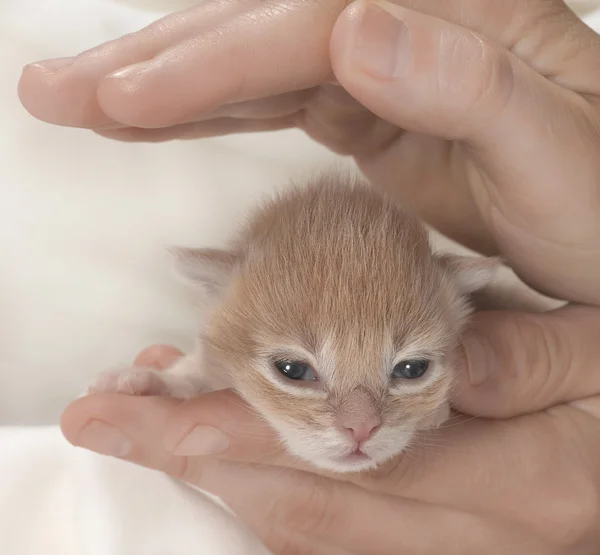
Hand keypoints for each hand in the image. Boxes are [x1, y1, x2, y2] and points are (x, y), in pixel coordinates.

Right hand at [18, 0, 599, 304]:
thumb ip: (466, 87)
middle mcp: (406, 35)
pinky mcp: (366, 117)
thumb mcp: (552, 154)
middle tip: (61, 91)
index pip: (308, 26)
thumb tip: (355, 30)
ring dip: (166, 83)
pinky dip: (209, 111)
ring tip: (85, 103)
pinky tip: (157, 119)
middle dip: (158, 61)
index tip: (128, 98)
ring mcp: (381, 76)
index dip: (214, 60)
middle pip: (260, 29)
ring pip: (252, 63)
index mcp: (455, 25)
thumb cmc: (599, 204)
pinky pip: (270, 101)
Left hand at [61, 304, 599, 554]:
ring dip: (219, 481)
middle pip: (295, 506)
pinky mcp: (434, 554)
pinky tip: (233, 467)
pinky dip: (267, 503)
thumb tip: (426, 352)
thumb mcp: (597, 360)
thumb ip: (516, 359)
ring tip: (153, 430)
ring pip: (303, 533)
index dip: (224, 431)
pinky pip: (330, 541)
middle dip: (191, 461)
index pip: (331, 453)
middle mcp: (467, 539)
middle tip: (113, 419)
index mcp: (510, 478)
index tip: (137, 409)